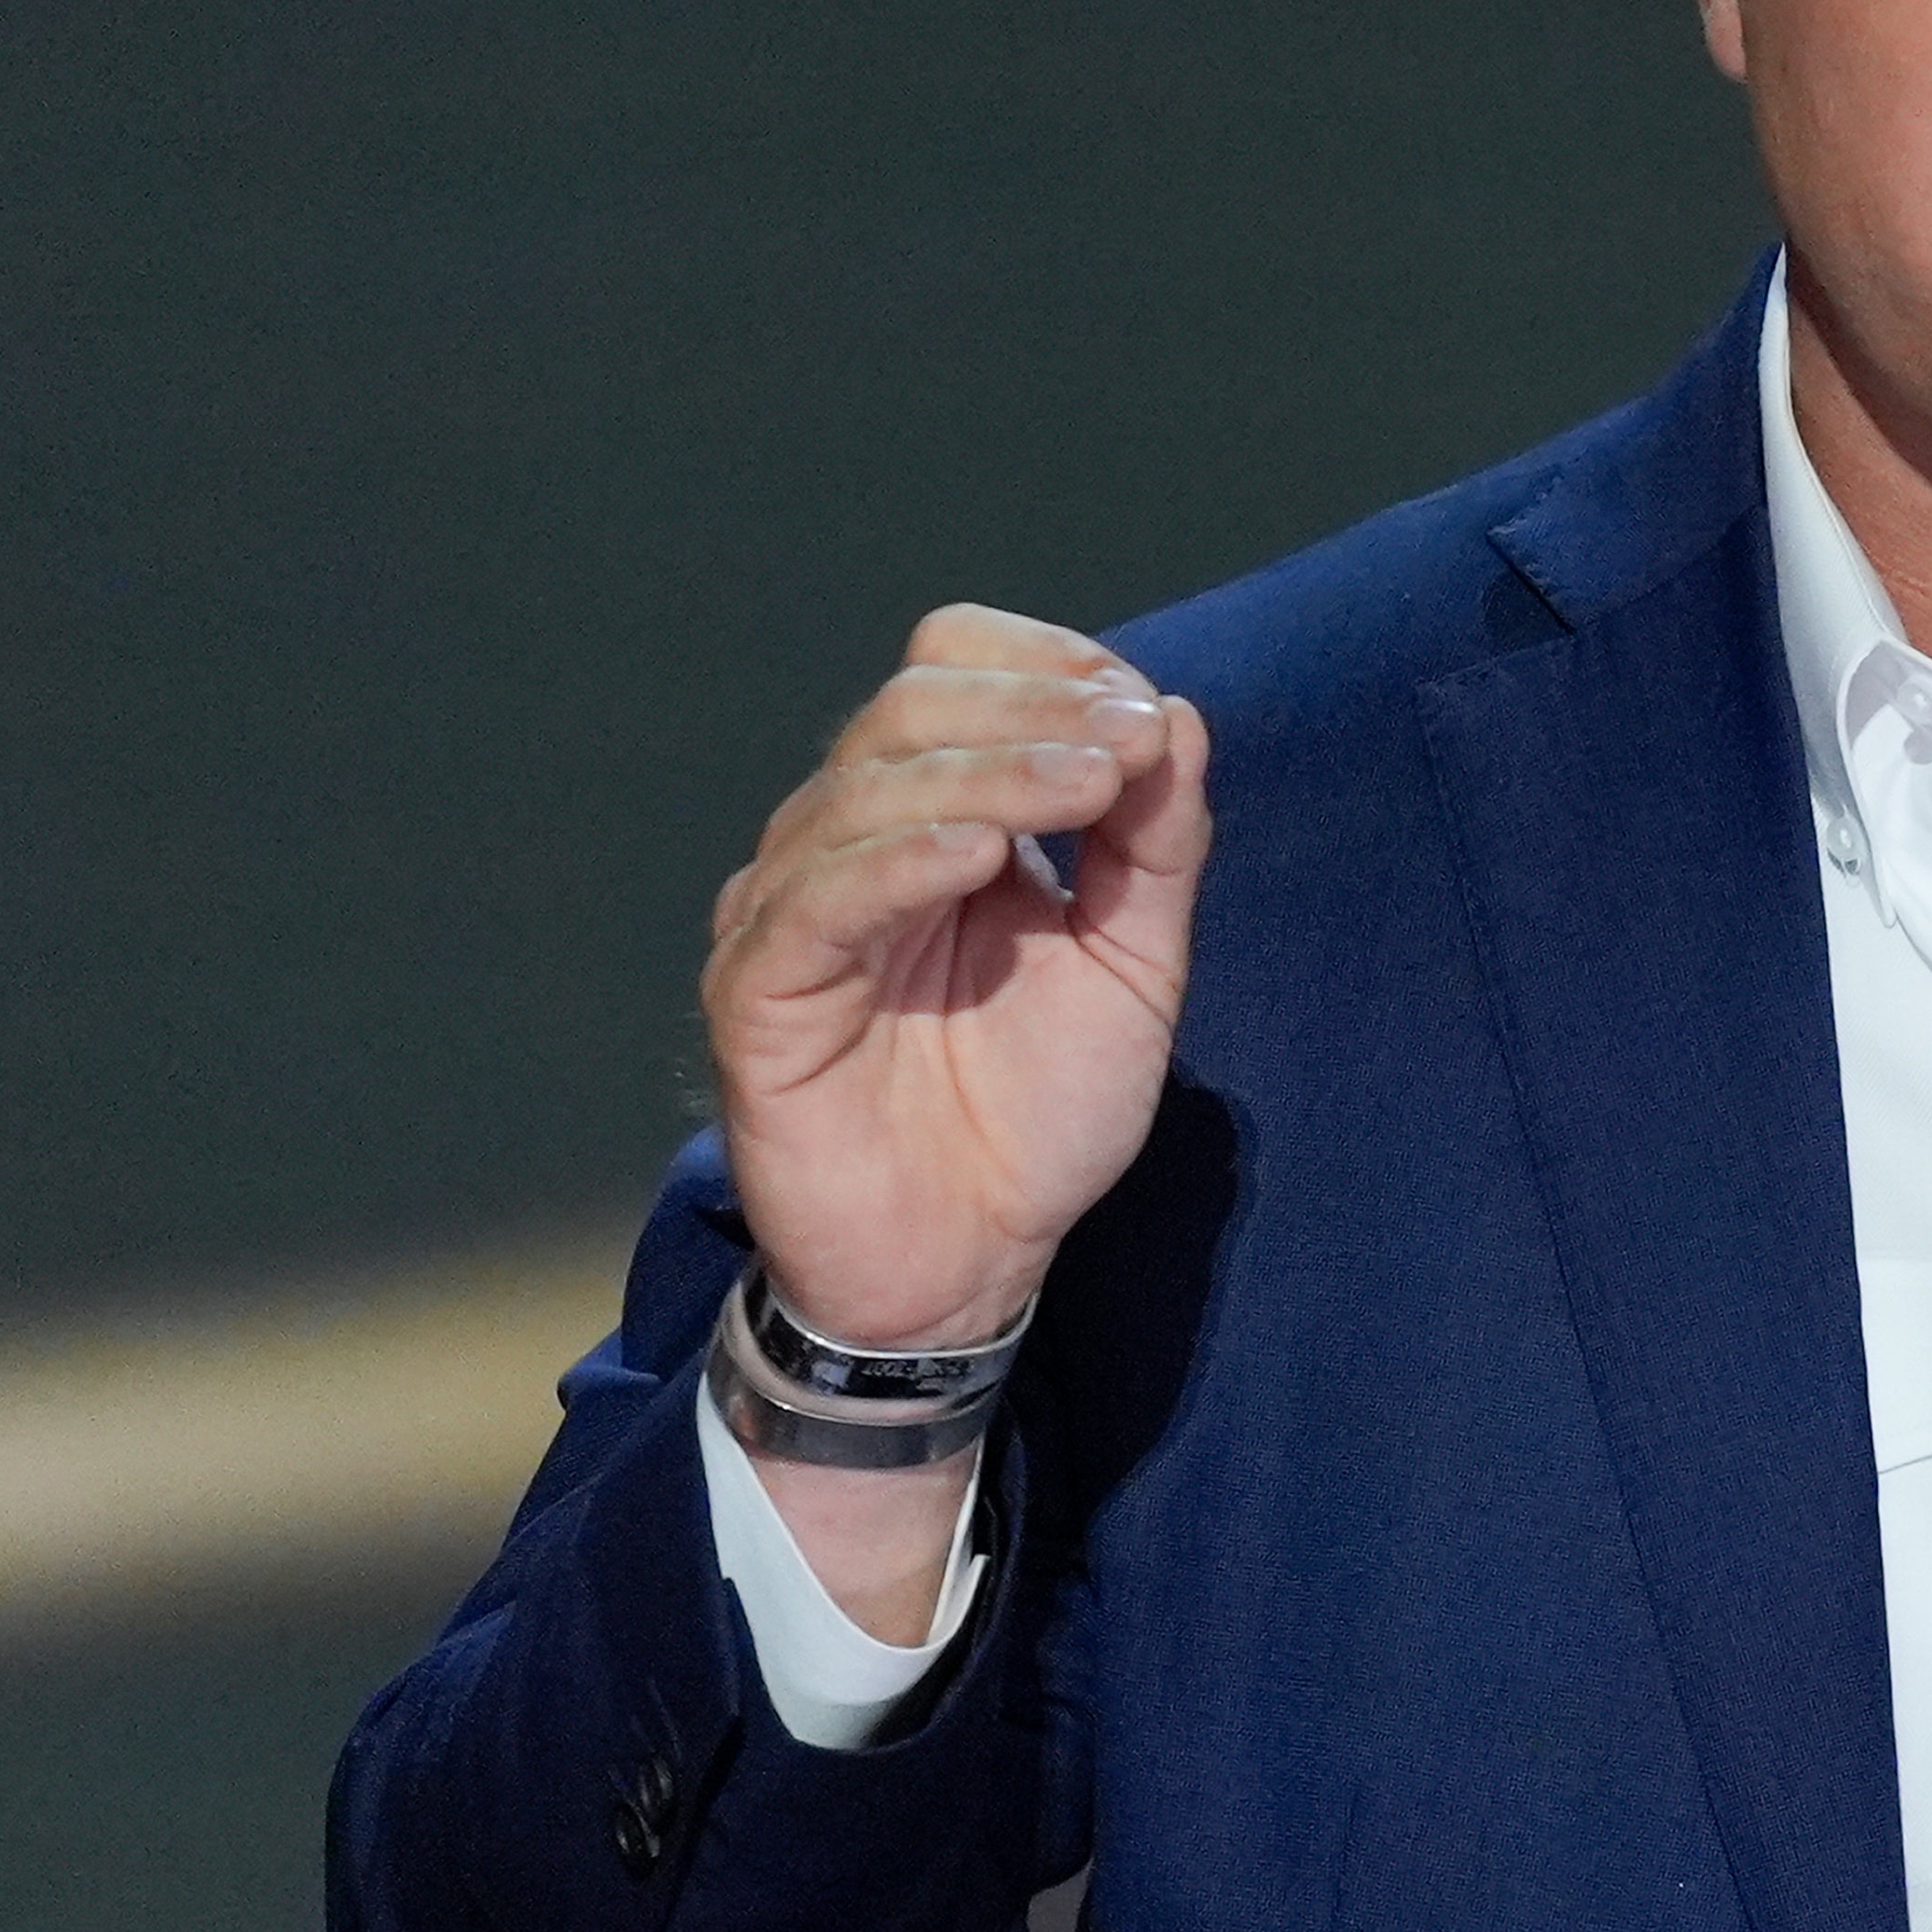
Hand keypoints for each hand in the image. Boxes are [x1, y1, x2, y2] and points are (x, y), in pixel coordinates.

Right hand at [703, 604, 1211, 1352]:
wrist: (970, 1263)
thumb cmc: (1039, 1111)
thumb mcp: (1134, 965)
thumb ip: (1158, 844)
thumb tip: (1175, 714)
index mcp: (933, 814)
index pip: (950, 670)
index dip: (1045, 668)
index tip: (1142, 715)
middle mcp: (848, 842)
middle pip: (911, 708)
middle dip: (1033, 712)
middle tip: (1129, 749)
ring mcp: (792, 910)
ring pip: (868, 787)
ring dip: (993, 771)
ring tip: (1090, 786)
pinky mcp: (756, 991)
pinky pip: (816, 900)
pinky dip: (898, 860)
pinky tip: (978, 856)